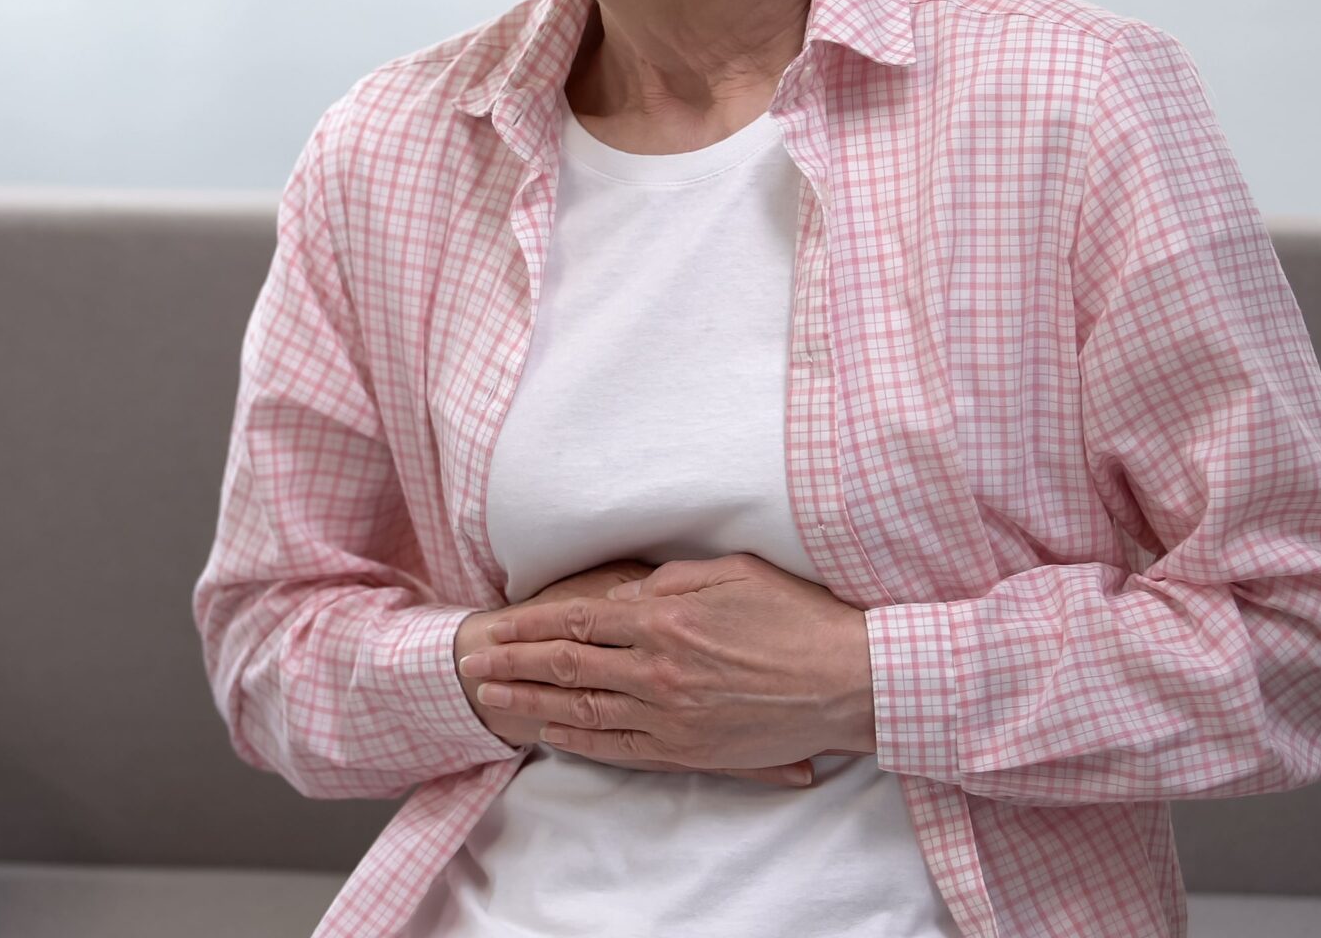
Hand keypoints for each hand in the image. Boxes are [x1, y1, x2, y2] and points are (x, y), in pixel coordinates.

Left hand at [458, 553, 876, 773]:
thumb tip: (629, 593)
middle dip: (516, 664)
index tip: (498, 626)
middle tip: (473, 665)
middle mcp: (659, 669)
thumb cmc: (799, 618)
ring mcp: (672, 714)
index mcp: (667, 620)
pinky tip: (551, 733)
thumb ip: (673, 581)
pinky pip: (620, 746)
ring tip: (494, 699)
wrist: (847, 682)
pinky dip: (580, 739)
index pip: (581, 621)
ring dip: (533, 702)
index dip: (532, 625)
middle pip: (569, 665)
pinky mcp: (690, 747)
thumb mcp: (734, 573)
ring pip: (585, 709)